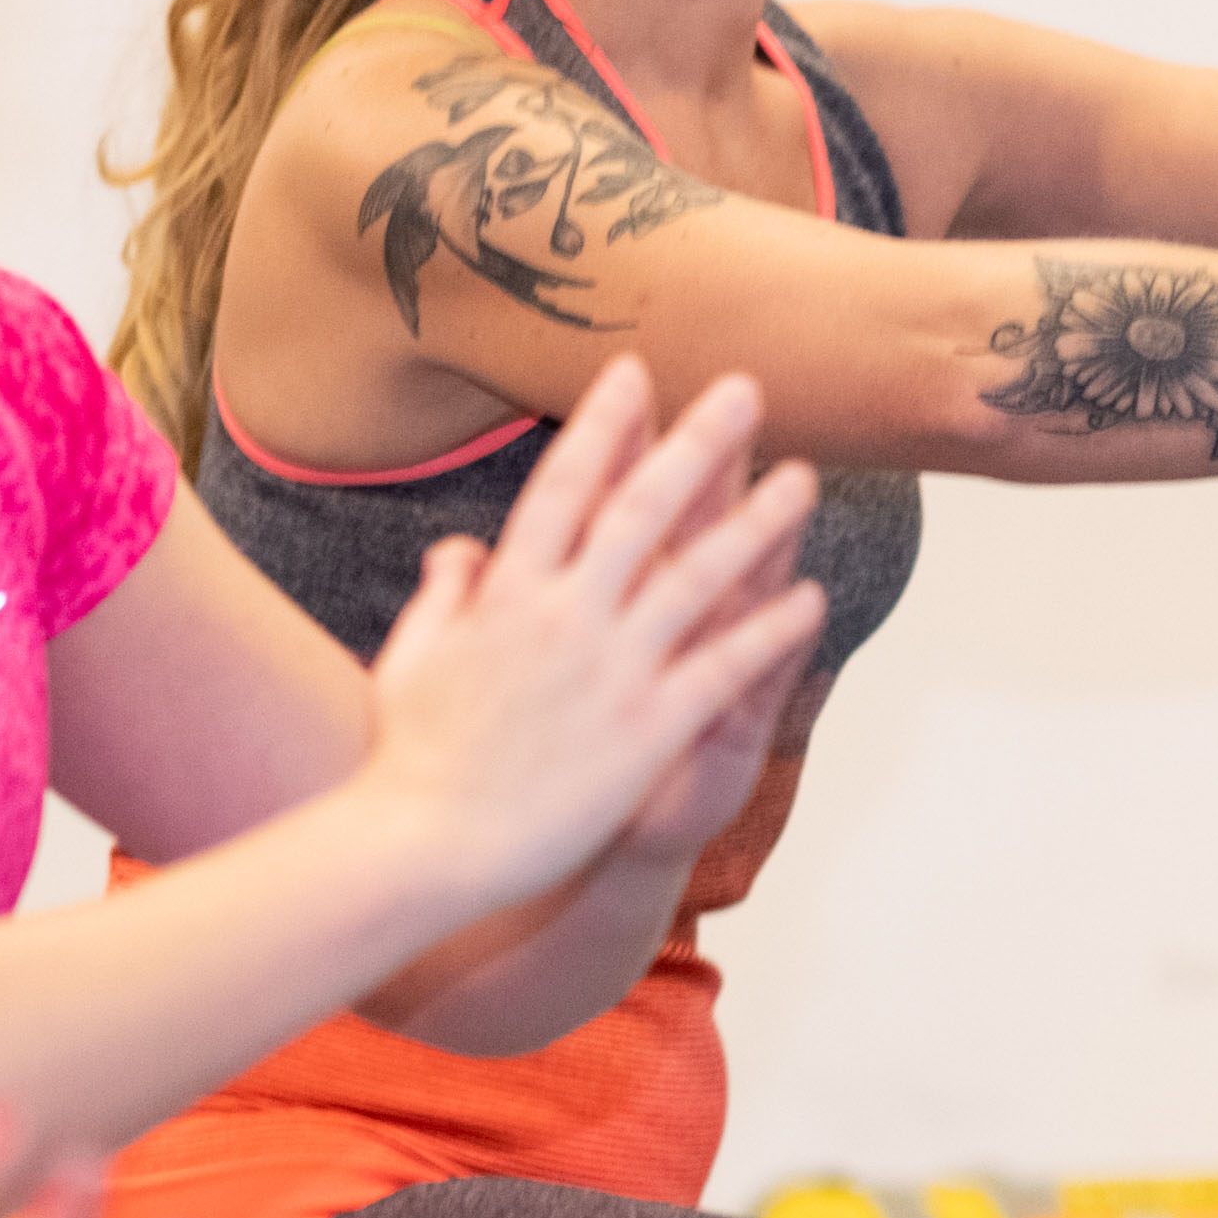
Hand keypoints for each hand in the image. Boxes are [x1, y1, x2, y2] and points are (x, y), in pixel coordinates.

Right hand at [350, 360, 826, 914]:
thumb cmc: (408, 757)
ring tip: (804, 478)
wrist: (421, 845)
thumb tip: (462, 548)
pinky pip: (721, 668)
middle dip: (696, 444)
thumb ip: (444, 594)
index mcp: (506, 592)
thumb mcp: (411, 656)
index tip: (634, 373)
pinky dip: (767, 631)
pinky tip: (809, 598)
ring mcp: (609, 671)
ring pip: (697, 577)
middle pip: (642, 510)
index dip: (602, 426)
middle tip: (745, 390)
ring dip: (756, 523)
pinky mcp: (645, 731)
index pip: (563, 487)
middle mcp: (563, 616)